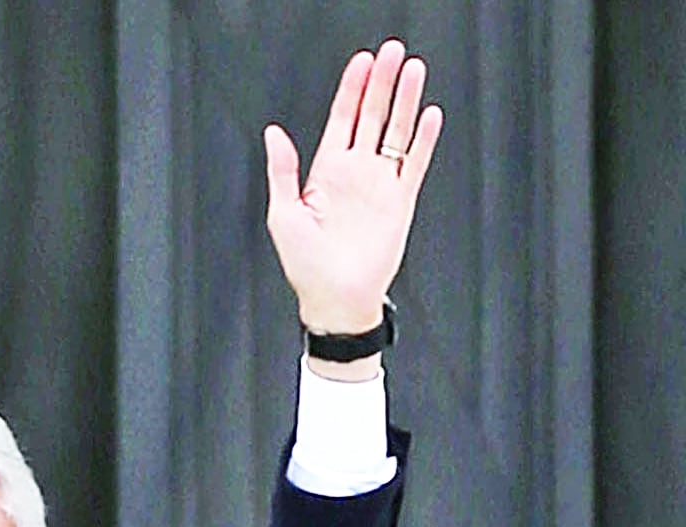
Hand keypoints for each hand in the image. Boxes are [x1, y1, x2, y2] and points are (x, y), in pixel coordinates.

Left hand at [263, 40, 443, 343]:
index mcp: (326, 171)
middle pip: (372, 116)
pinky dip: (423, 140)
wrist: (336, 298)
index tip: (361, 62)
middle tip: (391, 51)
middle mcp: (356, 171)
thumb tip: (274, 133)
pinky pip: (415, 163)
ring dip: (405, 101)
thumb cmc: (305, 264)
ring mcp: (380, 184)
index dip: (351, 90)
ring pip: (396, 131)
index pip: (342, 119)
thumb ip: (283, 170)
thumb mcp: (283, 214)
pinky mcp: (401, 201)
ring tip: (413, 70)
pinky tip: (428, 115)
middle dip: (381, 83)